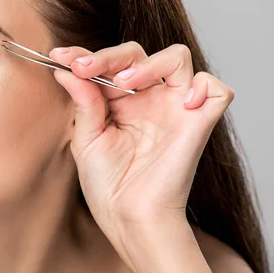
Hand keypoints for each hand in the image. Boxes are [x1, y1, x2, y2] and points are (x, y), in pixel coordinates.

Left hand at [49, 42, 233, 269]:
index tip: (58, 56)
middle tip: (83, 68)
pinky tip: (182, 102)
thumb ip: (82, 100)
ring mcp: (175, 108)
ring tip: (123, 86)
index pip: (108, 64)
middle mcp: (148, 100)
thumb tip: (65, 68)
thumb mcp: (87, 138)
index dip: (84, 56)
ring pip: (177, 58)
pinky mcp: (199, 122)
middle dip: (108, 55)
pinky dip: (203, 86)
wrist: (128, 218)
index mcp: (120, 103)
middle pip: (138, 54)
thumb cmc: (107, 185)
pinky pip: (215, 88)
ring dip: (148, 64)